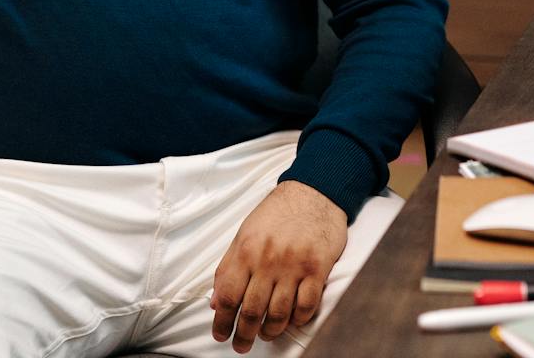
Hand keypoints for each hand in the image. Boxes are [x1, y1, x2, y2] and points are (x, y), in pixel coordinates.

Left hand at [210, 180, 346, 352]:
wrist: (314, 192)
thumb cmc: (277, 213)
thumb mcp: (244, 233)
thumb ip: (228, 267)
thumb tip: (216, 301)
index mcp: (246, 250)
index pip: (228, 296)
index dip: (222, 321)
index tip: (220, 334)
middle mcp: (268, 260)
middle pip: (252, 310)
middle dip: (244, 334)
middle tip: (241, 345)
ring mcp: (294, 265)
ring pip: (279, 313)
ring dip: (270, 331)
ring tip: (265, 335)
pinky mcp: (318, 268)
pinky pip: (306, 305)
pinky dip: (298, 320)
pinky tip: (292, 322)